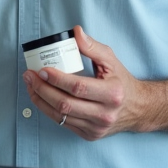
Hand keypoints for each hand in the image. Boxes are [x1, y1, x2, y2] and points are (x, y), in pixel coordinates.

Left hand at [22, 25, 149, 140]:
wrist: (138, 108)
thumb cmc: (122, 82)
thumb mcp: (112, 60)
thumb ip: (93, 46)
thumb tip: (75, 32)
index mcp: (112, 94)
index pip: (78, 87)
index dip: (57, 79)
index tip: (42, 69)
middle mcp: (105, 114)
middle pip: (66, 104)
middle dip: (42, 89)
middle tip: (30, 76)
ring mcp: (97, 128)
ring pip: (61, 116)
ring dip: (40, 100)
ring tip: (30, 85)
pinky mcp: (90, 135)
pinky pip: (63, 123)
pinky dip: (48, 110)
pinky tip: (40, 97)